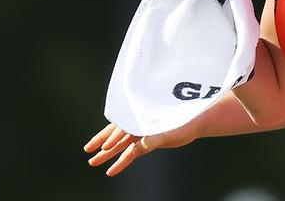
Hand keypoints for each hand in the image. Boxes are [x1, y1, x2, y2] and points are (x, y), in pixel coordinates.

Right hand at [84, 122, 198, 175]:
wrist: (197, 119)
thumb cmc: (185, 117)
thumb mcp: (169, 128)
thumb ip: (153, 138)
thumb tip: (139, 148)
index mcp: (142, 114)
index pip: (124, 124)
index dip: (114, 136)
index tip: (105, 146)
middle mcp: (139, 122)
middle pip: (116, 132)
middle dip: (102, 142)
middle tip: (87, 150)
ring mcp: (142, 132)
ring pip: (120, 144)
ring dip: (107, 154)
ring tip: (92, 162)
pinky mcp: (148, 142)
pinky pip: (130, 153)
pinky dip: (120, 161)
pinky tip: (111, 170)